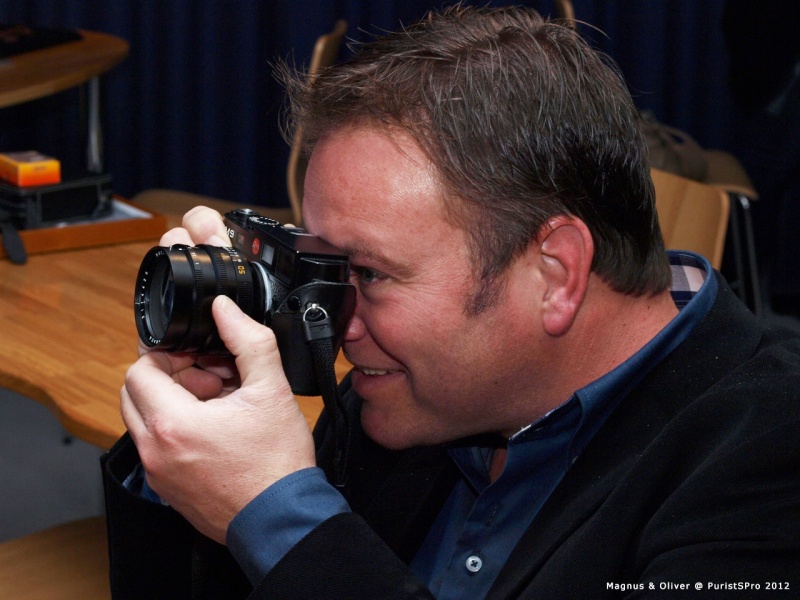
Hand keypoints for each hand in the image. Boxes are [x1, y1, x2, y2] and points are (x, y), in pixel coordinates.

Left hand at [122, 206, 315, 543]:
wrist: (281, 518)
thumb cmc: (277, 462)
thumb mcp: (271, 389)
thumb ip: (247, 340)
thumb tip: (225, 310)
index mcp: (172, 423)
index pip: (138, 371)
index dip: (166, 355)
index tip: (195, 356)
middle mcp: (154, 450)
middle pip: (133, 395)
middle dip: (167, 377)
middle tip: (207, 378)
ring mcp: (159, 474)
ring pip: (143, 423)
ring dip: (171, 404)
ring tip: (217, 404)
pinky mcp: (168, 490)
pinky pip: (156, 449)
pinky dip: (176, 431)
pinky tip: (217, 431)